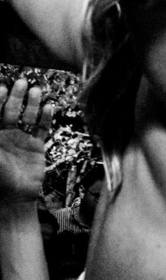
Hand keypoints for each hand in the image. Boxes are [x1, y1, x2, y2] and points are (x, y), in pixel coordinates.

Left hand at [0, 79, 53, 201]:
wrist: (14, 197)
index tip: (1, 86)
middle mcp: (5, 136)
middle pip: (10, 111)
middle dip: (15, 96)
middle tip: (21, 82)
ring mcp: (21, 140)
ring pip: (26, 117)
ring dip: (31, 104)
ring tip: (35, 90)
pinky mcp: (36, 147)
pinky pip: (41, 129)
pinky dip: (45, 118)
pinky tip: (48, 106)